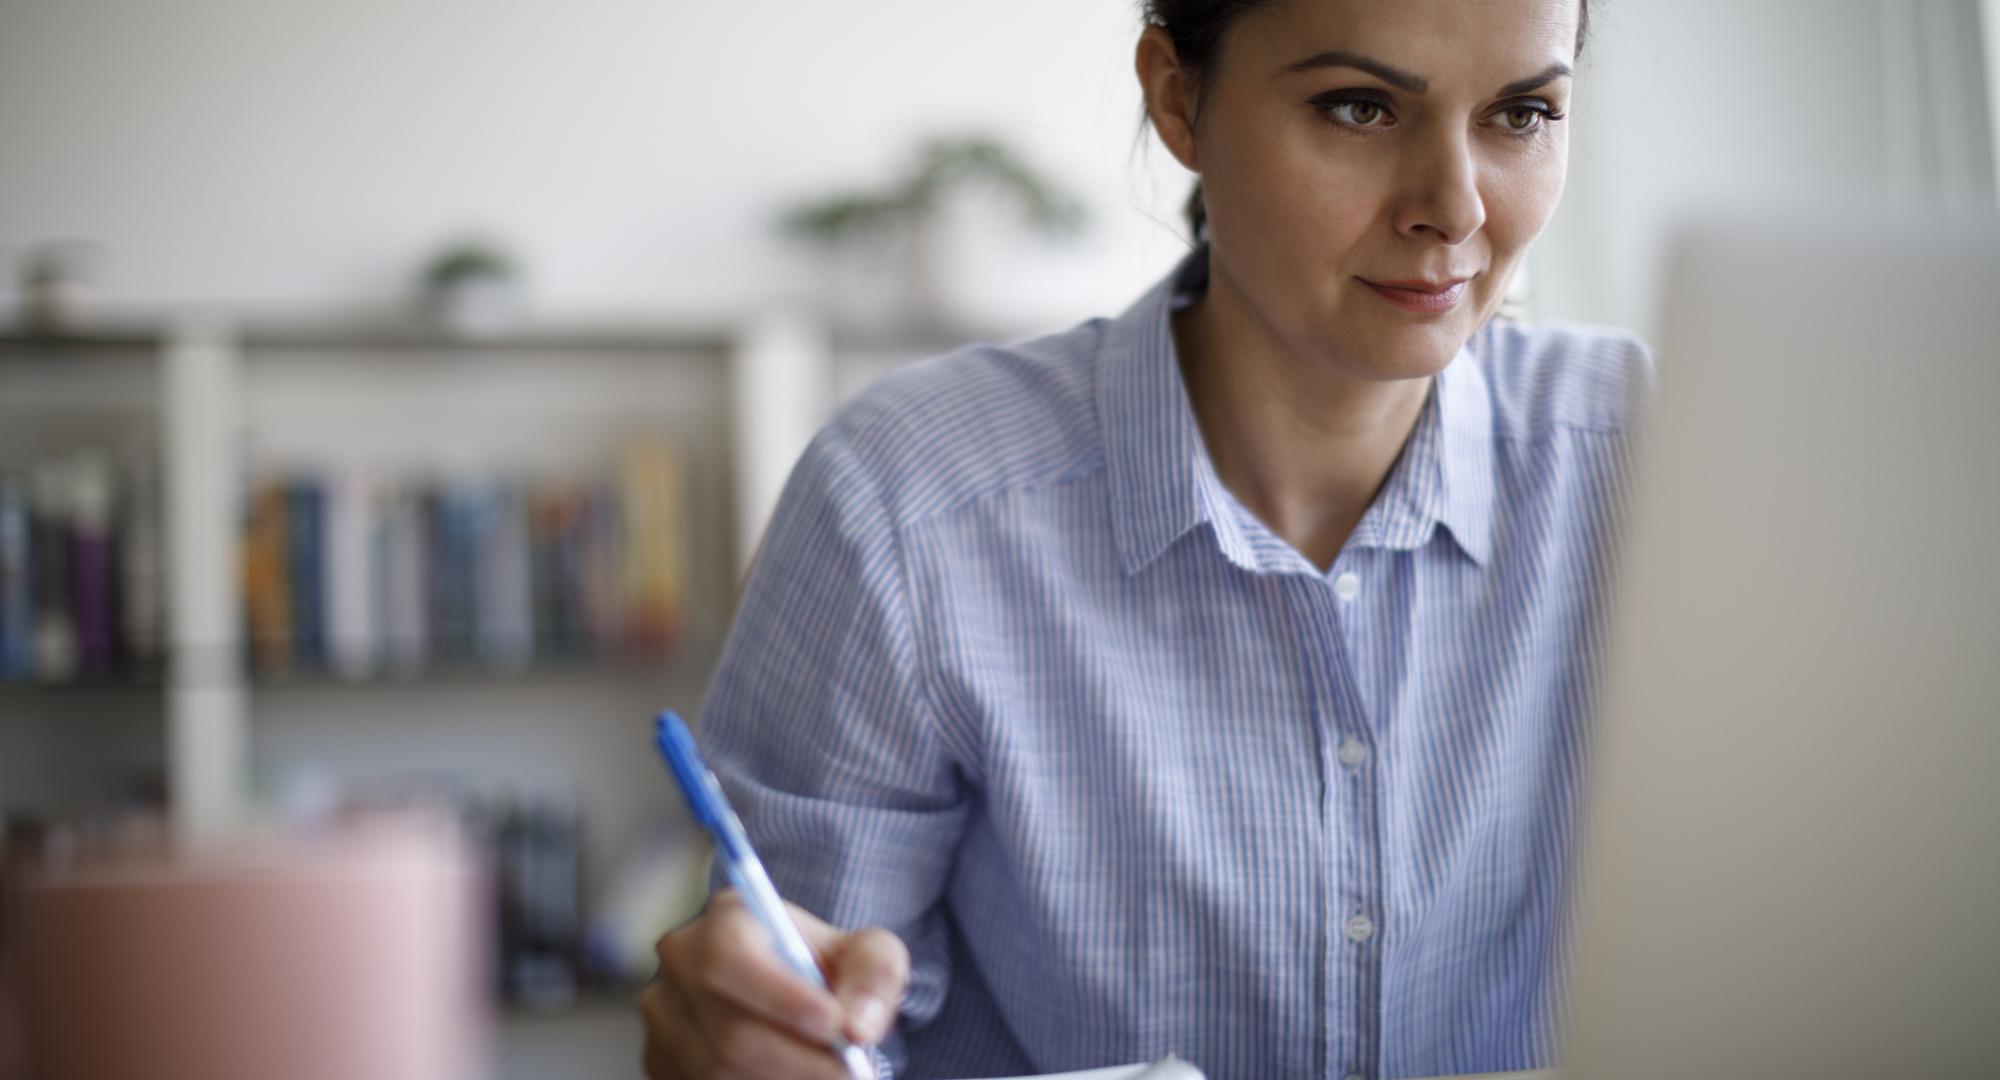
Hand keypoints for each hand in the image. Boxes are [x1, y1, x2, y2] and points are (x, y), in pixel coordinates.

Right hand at [640, 889, 907, 1078]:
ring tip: (832, 1075)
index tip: (836, 1025)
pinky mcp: (662, 1062)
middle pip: (729, 1029)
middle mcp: (680, 965)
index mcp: (725, 919)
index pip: (730, 957)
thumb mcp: (866, 954)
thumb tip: (859, 1025)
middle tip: (852, 1072)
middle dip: (799, 1060)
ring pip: (717, 1069)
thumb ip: (874, 976)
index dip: (781, 997)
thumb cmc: (827, 968)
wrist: (796, 994)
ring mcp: (664, 1018)